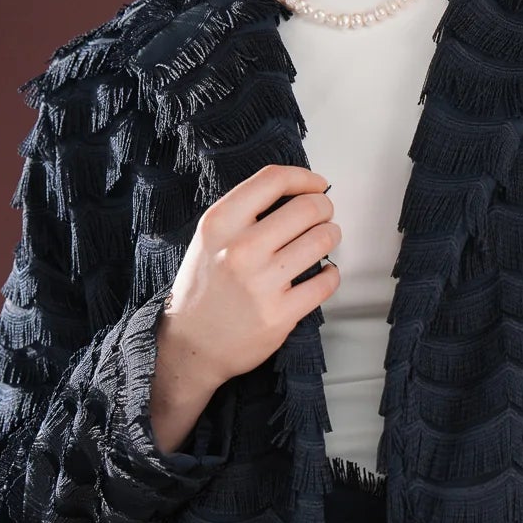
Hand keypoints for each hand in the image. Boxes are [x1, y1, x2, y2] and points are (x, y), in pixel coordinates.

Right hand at [161, 163, 340, 384]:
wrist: (190, 345)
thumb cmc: (203, 289)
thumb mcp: (209, 238)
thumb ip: (244, 213)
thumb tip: (295, 192)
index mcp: (219, 224)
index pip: (274, 180)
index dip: (305, 177)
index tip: (316, 184)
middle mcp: (240, 250)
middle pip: (307, 207)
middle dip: (324, 207)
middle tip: (324, 214)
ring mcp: (261, 283)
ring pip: (322, 239)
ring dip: (331, 235)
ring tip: (324, 239)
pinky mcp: (280, 314)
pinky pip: (327, 281)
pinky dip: (332, 274)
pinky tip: (323, 273)